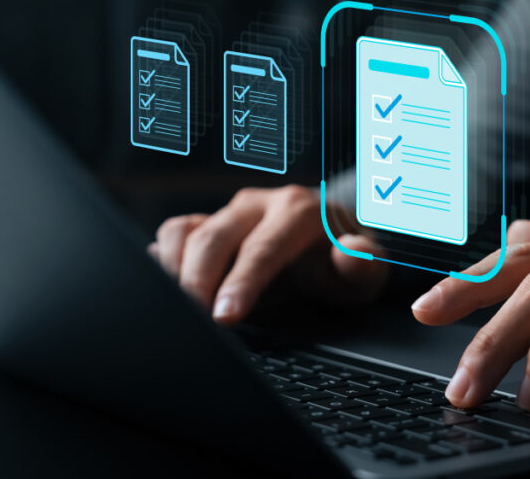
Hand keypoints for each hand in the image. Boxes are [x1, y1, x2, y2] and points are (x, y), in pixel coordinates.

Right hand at [149, 186, 386, 323]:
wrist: (331, 242)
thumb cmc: (343, 263)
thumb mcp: (365, 270)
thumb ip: (363, 264)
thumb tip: (351, 252)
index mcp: (299, 211)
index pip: (263, 248)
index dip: (241, 283)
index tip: (224, 317)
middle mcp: (259, 205)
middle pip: (215, 238)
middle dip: (198, 282)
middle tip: (192, 324)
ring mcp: (229, 212)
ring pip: (185, 231)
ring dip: (174, 272)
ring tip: (177, 311)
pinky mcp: (207, 222)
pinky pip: (173, 233)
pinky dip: (163, 260)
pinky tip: (167, 290)